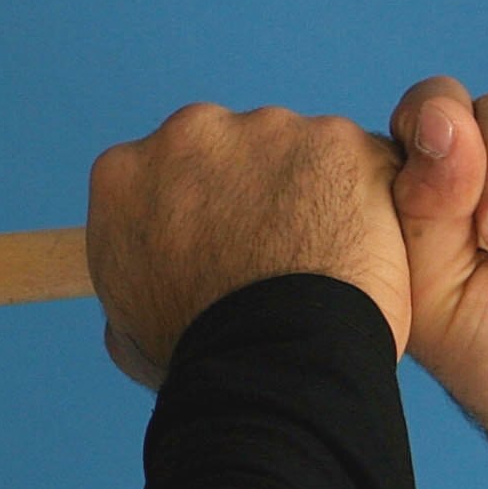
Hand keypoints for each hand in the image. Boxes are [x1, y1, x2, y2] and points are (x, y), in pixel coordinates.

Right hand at [88, 102, 411, 385]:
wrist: (268, 359)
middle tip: (270, 252)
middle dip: (249, 188)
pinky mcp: (336, 139)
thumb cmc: (195, 352)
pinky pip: (359, 162)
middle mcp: (188, 133)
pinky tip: (358, 249)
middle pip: (229, 149)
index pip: (160, 175)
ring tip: (320, 257)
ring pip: (295, 150)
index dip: (192, 211)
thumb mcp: (123, 320)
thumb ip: (134, 276)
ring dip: (308, 190)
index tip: (213, 243)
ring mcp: (265, 129)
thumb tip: (148, 283)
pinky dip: (364, 198)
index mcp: (124, 174)